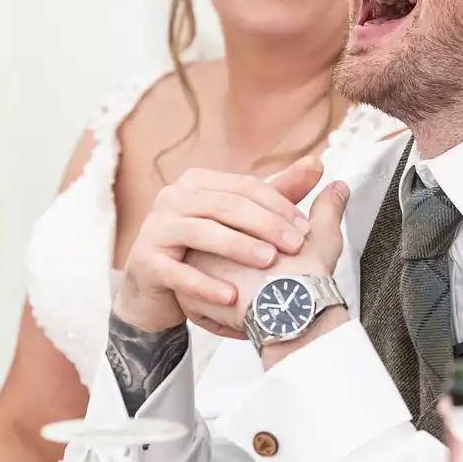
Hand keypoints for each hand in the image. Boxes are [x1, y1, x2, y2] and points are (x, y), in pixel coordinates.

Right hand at [112, 159, 338, 335]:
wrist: (156, 289)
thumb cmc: (205, 252)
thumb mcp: (240, 221)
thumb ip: (277, 194)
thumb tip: (317, 164)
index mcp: (198, 183)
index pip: (245, 187)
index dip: (279, 205)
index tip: (306, 229)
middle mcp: (173, 198)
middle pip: (227, 205)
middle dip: (266, 225)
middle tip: (296, 246)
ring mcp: (156, 229)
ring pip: (203, 232)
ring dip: (239, 248)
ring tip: (270, 263)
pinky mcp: (146, 262)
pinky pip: (178, 272)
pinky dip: (205, 284)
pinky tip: (231, 297)